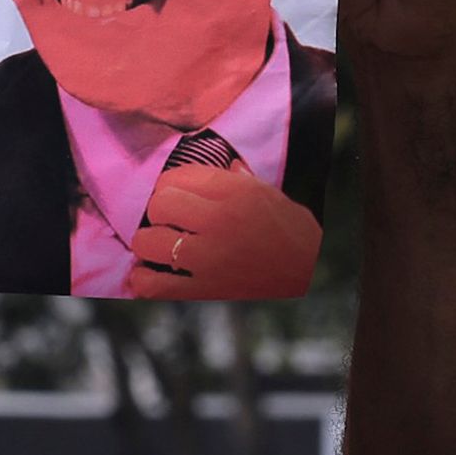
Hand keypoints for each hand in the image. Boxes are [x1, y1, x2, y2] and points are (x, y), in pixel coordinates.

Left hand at [123, 163, 322, 299]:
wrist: (311, 273)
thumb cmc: (291, 231)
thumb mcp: (270, 195)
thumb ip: (240, 179)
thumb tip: (225, 165)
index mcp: (235, 192)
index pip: (178, 177)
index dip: (169, 185)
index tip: (174, 194)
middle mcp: (218, 220)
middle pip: (159, 205)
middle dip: (158, 211)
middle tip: (168, 220)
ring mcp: (208, 257)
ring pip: (148, 242)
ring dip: (148, 243)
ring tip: (158, 246)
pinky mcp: (204, 289)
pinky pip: (153, 284)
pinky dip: (144, 280)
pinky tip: (150, 274)